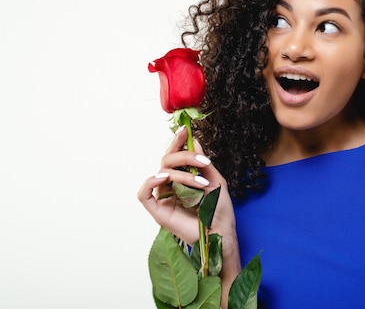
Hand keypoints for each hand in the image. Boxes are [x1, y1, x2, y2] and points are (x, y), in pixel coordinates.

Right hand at [137, 127, 236, 245]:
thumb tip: (194, 141)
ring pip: (162, 173)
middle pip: (167, 160)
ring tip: (200, 182)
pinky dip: (150, 182)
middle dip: (184, 156)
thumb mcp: (216, 181)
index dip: (178, 142)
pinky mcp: (158, 211)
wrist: (221, 233)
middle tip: (202, 161)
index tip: (185, 130)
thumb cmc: (219, 210)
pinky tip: (163, 178)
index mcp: (184, 177)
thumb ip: (203, 163)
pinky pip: (143, 194)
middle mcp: (171, 185)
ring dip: (182, 173)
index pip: (175, 155)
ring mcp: (163, 197)